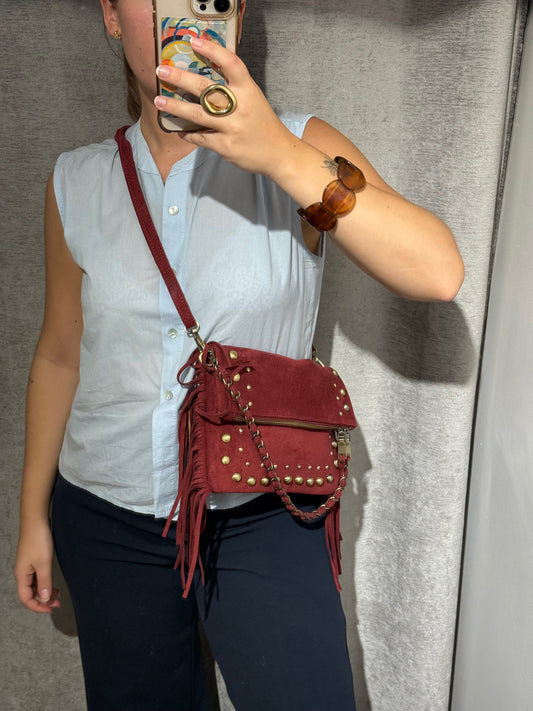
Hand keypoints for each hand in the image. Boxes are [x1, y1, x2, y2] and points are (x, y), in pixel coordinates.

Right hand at [15, 521, 59, 613]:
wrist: (36, 520)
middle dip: (43, 600)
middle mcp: (22, 573)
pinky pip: (37, 577)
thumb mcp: (44, 563)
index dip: (37, 606)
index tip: (51, 609)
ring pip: (35, 585)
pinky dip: (45, 582)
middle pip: (30, 593)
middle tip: (58, 602)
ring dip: (45, 591)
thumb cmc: (38, 541)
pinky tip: (53, 583)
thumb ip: (44, 582)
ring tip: (58, 594)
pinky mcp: (32, 559)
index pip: (26, 598)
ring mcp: (27, 566)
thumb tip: (44, 599)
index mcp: (21, 575)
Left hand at [154, 37, 296, 176]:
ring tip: (160, 100)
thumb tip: (206, 76)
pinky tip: (180, 131)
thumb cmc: (263, 124)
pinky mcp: (226, 146)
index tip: (194, 42)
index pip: (230, 64)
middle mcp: (240, 107)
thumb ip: (234, 88)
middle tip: (162, 71)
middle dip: (181, 78)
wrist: (278, 153)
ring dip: (176, 107)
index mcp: (248, 90)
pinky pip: (201, 137)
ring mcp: (232, 127)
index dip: (212, 51)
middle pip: (206, 88)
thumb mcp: (254, 99)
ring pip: (198, 114)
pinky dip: (189, 134)